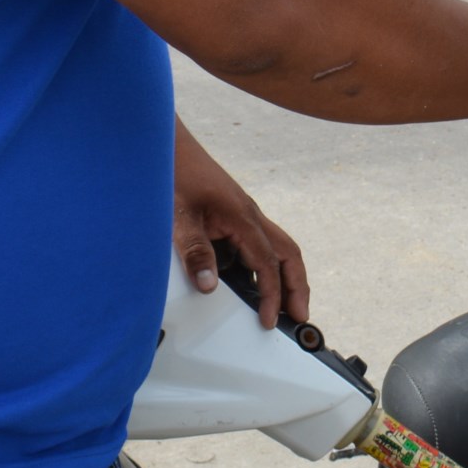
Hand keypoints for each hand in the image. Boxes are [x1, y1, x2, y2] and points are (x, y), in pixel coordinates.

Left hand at [174, 121, 306, 328]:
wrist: (166, 147)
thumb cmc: (174, 175)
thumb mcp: (179, 218)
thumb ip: (195, 251)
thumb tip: (209, 286)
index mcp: (243, 217)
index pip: (268, 263)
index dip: (272, 294)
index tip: (269, 320)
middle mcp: (249, 216)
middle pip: (288, 254)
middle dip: (297, 286)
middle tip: (300, 317)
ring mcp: (242, 215)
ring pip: (275, 248)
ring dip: (282, 276)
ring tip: (281, 305)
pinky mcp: (231, 216)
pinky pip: (254, 244)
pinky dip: (260, 266)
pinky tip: (245, 282)